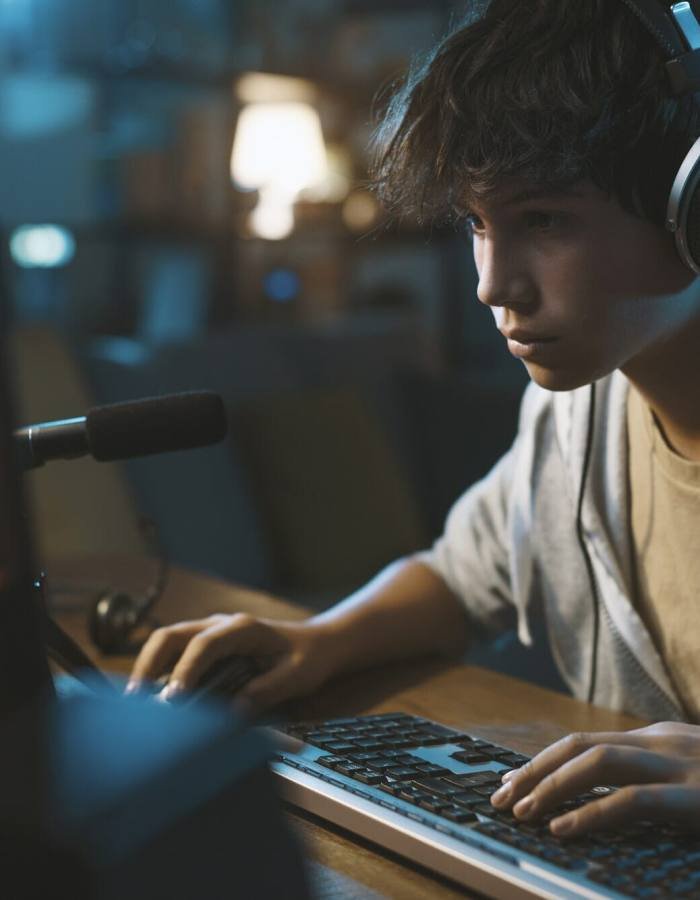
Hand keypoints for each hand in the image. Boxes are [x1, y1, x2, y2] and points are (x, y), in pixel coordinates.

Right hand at [126, 614, 332, 711]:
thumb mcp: (297, 676)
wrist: (319, 643)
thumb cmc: (309, 657)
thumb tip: (234, 711)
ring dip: (150, 669)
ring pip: (167, 643)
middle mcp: (221, 625)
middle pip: (172, 636)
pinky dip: (160, 673)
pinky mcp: (208, 647)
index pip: (204, 645)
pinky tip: (153, 699)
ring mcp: (211, 633)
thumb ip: (268, 691)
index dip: (185, 670)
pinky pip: (176, 655)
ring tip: (136, 704)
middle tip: (135, 699)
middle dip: (149, 664)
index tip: (173, 698)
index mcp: (243, 629)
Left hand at [490, 722, 699, 836]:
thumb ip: (652, 777)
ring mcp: (678, 766)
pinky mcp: (696, 798)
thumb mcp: (692, 774)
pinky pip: (632, 800)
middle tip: (502, 797)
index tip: (511, 782)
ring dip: (552, 785)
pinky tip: (562, 828)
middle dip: (535, 770)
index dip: (542, 761)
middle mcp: (661, 743)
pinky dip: (591, 813)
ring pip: (598, 761)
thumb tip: (604, 795)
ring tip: (522, 811)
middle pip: (581, 745)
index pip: (585, 742)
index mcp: (656, 739)